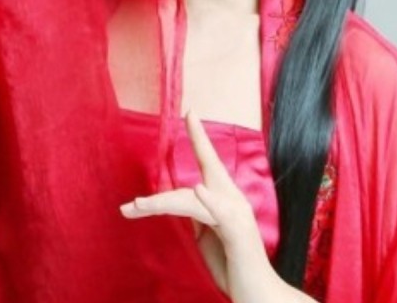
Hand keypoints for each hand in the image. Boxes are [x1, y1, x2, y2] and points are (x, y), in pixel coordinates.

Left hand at [120, 111, 304, 301]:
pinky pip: (221, 214)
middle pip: (196, 179)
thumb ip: (198, 215)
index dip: (199, 137)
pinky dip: (210, 203)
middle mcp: (233, 201)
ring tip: (139, 206)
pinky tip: (199, 191)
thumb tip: (184, 199)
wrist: (260, 296)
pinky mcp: (238, 234)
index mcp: (225, 199)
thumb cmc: (234, 265)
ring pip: (193, 201)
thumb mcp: (208, 236)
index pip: (209, 163)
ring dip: (164, 203)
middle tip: (136, 195)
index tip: (189, 112)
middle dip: (167, 183)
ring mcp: (237, 216)